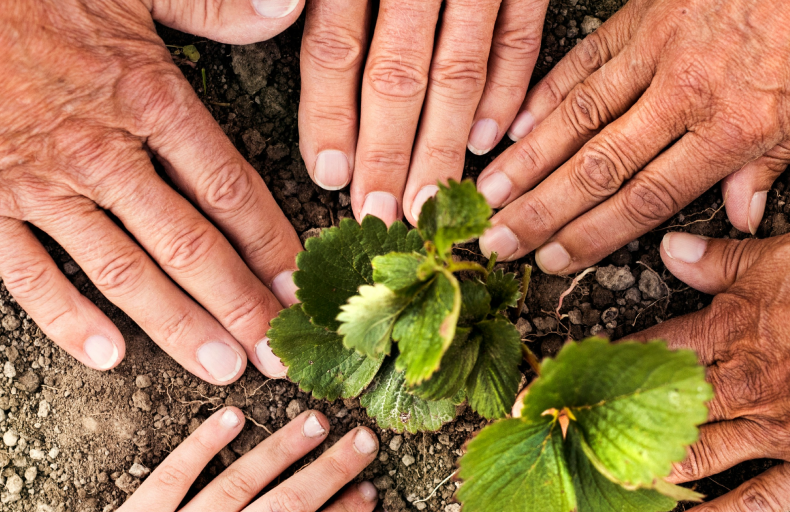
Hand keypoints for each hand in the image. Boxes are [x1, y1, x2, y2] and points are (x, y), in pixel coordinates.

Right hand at [0, 0, 305, 381]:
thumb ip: (213, 3)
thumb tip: (290, 5)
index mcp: (145, 97)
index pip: (227, 189)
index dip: (271, 244)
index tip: (300, 286)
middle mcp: (99, 152)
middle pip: (188, 245)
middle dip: (241, 305)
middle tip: (280, 355)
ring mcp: (37, 184)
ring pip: (123, 271)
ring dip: (177, 326)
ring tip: (222, 369)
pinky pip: (28, 274)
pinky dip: (67, 319)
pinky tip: (107, 357)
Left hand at [298, 0, 548, 223]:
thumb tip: (271, 19)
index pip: (336, 46)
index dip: (329, 115)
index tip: (330, 175)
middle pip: (398, 73)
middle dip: (387, 153)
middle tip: (379, 214)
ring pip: (458, 69)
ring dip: (443, 143)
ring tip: (427, 202)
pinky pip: (518, 38)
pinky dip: (505, 93)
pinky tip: (486, 141)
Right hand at [475, 0, 789, 272]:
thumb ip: (772, 159)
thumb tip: (739, 215)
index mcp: (736, 125)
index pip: (648, 197)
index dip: (594, 235)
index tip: (553, 261)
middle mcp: (687, 92)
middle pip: (599, 166)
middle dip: (541, 211)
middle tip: (496, 243)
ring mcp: (660, 47)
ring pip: (579, 115)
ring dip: (528, 160)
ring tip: (488, 195)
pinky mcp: (646, 11)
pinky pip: (587, 58)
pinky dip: (546, 93)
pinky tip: (513, 124)